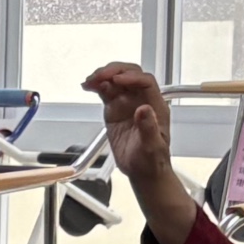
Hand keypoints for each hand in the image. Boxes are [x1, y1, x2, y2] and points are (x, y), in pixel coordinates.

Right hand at [80, 61, 195, 243]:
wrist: (143, 172)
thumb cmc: (152, 161)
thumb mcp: (153, 147)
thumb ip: (149, 128)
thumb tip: (144, 109)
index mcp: (156, 107)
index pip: (145, 82)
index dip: (131, 77)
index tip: (117, 80)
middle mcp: (142, 101)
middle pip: (130, 74)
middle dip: (114, 71)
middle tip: (100, 76)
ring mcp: (127, 104)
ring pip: (116, 80)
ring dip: (103, 76)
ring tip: (90, 81)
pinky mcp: (114, 110)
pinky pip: (106, 92)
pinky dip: (96, 86)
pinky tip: (88, 86)